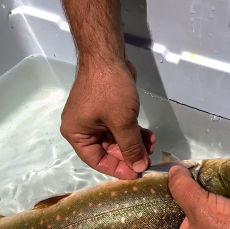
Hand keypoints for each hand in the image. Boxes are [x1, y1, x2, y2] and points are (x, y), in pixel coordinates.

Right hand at [60, 57, 155, 178]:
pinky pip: (119, 126)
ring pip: (116, 138)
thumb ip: (131, 147)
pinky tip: (149, 135)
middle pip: (108, 150)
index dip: (117, 169)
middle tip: (149, 157)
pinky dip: (133, 131)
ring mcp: (94, 118)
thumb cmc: (110, 90)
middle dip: (130, 154)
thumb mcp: (122, 122)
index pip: (97, 160)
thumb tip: (140, 168)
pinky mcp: (105, 109)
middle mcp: (82, 128)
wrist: (107, 55)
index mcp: (77, 134)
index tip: (137, 173)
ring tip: (152, 145)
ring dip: (134, 142)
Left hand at [147, 166, 229, 228]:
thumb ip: (180, 187)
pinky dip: (197, 205)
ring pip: (185, 222)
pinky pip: (201, 218)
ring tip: (173, 185)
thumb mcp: (197, 204)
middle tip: (155, 190)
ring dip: (181, 205)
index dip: (140, 226)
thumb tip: (171, 171)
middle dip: (162, 210)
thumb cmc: (225, 228)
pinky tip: (195, 189)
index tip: (136, 207)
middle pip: (167, 228)